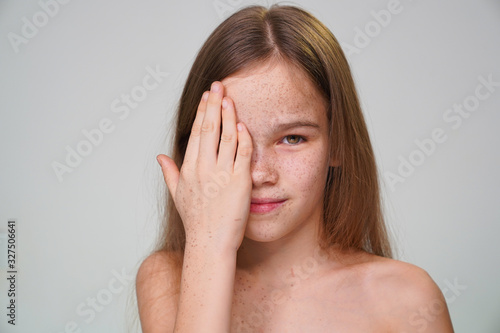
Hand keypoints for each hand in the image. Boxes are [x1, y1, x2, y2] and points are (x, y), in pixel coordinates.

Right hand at [157, 81, 252, 252]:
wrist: (210, 244)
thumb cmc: (196, 221)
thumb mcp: (177, 195)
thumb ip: (169, 172)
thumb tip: (160, 156)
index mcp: (189, 168)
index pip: (196, 133)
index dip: (202, 112)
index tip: (207, 96)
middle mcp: (203, 168)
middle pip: (209, 128)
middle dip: (214, 104)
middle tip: (219, 85)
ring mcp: (221, 174)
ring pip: (226, 136)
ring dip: (229, 115)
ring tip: (231, 98)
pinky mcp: (239, 182)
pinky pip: (242, 154)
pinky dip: (243, 137)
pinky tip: (243, 124)